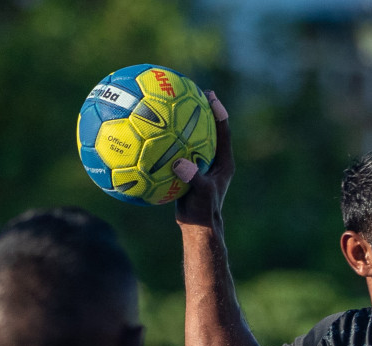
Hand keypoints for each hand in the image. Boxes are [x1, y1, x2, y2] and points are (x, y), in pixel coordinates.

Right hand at [173, 91, 231, 229]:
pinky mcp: (188, 172)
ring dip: (181, 124)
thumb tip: (180, 164)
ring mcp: (200, 166)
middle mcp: (213, 161)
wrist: (198, 229)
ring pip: (191, 139)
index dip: (217, 111)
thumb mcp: (200, 195)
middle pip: (207, 129)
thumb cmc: (203, 213)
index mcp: (223, 162)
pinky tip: (149, 136)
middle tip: (190, 90)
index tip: (209, 95)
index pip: (222, 130)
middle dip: (199, 110)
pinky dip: (166, 143)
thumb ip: (192, 179)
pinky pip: (177, 152)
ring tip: (168, 105)